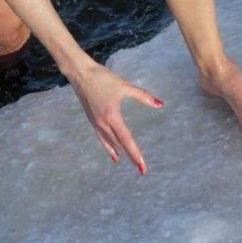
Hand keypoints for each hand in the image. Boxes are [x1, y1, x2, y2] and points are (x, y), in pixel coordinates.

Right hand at [67, 59, 163, 173]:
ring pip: (108, 142)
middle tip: (141, 169)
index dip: (136, 155)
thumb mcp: (125, 86)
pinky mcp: (91, 118)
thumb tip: (160, 104)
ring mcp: (95, 122)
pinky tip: (110, 148)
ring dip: (117, 152)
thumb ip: (143, 96)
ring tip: (123, 161)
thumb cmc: (103, 78)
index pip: (127, 140)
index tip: (142, 168)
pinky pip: (101, 136)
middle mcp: (103, 123)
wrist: (80, 73)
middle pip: (119, 144)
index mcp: (112, 117)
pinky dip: (107, 144)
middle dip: (130, 156)